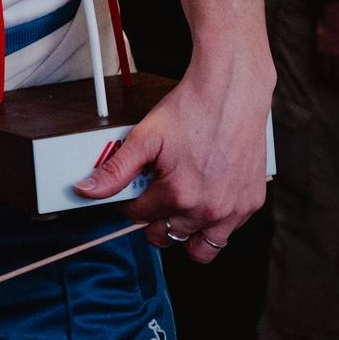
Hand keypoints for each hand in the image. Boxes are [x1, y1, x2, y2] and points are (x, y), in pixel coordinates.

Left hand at [73, 52, 273, 259]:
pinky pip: (228, 231)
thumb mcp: (145, 137)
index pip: (139, 218)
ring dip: (185, 233)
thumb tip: (87, 190)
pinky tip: (206, 196)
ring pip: (201, 248)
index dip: (131, 203)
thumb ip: (115, 171)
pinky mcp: (252, 203)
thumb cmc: (192, 109)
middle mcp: (208, 209)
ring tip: (179, 207)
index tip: (136, 188)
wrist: (231, 90)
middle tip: (155, 195)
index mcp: (179, 196)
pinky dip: (215, 222)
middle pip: (166, 236)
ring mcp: (233, 209)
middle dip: (154, 220)